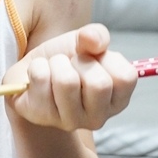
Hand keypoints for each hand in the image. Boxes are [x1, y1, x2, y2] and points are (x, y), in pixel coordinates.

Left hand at [3, 23, 137, 130]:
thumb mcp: (86, 42)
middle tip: (71, 63)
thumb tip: (92, 39)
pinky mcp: (41, 116)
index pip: (125, 78)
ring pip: (67, 82)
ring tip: (53, 68)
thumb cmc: (66, 60)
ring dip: (57, 63)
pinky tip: (37, 75)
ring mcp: (69, 121)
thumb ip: (97, 36)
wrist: (32, 71)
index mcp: (117, 101)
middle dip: (80, 61)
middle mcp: (97, 118)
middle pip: (98, 84)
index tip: (94, 60)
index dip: (107, 60)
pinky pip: (41, 79)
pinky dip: (37, 66)